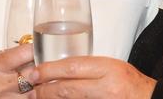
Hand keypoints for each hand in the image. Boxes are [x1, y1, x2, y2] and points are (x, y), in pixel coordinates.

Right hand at [0, 44, 35, 98]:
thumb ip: (8, 55)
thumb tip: (27, 48)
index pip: (25, 52)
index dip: (35, 50)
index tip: (39, 50)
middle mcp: (1, 83)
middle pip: (34, 73)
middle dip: (39, 70)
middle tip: (40, 68)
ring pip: (34, 92)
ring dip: (36, 87)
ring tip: (32, 84)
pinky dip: (30, 97)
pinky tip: (24, 94)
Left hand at [27, 56, 156, 98]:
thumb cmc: (131, 82)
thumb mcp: (110, 66)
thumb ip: (87, 67)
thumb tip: (59, 69)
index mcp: (107, 69)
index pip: (72, 67)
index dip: (49, 70)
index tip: (34, 72)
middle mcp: (106, 87)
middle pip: (68, 88)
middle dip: (45, 89)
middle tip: (30, 89)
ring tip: (39, 97)